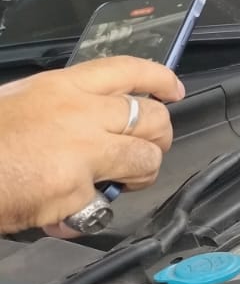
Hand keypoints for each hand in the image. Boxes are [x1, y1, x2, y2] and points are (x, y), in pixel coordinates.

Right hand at [0, 56, 183, 235]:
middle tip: (151, 147)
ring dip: (142, 173)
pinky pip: (102, 204)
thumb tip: (88, 123)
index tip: (174, 89)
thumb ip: (61, 109)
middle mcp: (80, 113)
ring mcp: (82, 151)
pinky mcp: (76, 189)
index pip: (127, 69)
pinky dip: (90, 213)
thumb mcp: (20, 103)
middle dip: (161, 135)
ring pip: (145, 159)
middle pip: (152, 116)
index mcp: (62, 87)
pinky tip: (71, 214)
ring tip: (124, 182)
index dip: (159, 78)